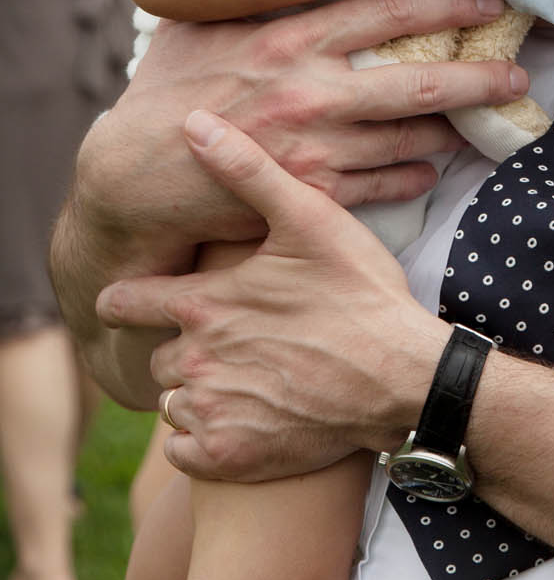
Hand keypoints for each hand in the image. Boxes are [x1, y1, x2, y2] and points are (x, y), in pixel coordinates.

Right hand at [76, 0, 532, 257]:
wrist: (132, 174)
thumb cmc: (168, 91)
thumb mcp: (198, 16)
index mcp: (290, 39)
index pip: (388, 12)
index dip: (447, 4)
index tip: (488, 1)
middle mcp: (311, 91)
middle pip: (416, 80)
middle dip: (477, 76)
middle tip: (519, 73)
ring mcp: (313, 147)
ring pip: (408, 136)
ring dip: (453, 129)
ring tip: (486, 121)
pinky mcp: (309, 195)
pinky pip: (380, 185)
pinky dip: (412, 176)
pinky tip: (432, 167)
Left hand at [97, 111, 446, 479]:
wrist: (403, 378)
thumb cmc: (360, 293)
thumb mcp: (310, 220)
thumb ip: (247, 170)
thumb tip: (194, 121)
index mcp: (201, 303)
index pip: (124, 303)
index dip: (129, 300)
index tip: (134, 302)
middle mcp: (193, 361)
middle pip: (157, 357)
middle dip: (182, 348)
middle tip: (229, 340)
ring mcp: (210, 413)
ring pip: (174, 404)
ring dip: (197, 393)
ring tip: (246, 377)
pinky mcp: (229, 458)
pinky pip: (185, 452)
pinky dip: (205, 439)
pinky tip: (246, 417)